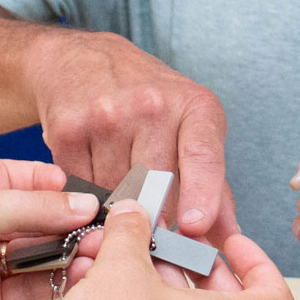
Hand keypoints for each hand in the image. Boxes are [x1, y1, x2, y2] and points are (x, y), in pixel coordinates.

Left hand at [0, 159, 103, 299]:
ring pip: (42, 252)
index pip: (23, 179)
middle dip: (70, 220)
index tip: (87, 191)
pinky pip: (37, 286)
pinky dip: (60, 279)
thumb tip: (81, 204)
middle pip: (38, 217)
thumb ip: (35, 207)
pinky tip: (80, 270)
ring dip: (71, 249)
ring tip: (98, 248)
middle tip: (102, 223)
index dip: (55, 185)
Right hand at [25, 28, 236, 242]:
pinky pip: (83, 187)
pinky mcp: (69, 130)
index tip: (195, 227)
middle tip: (151, 227)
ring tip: (119, 186)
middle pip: (156, 188)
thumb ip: (214, 186)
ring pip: (117, 194)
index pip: (202, 154)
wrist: (82, 58)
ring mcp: (106, 116)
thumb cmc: (147, 99)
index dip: (202, 194)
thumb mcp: (190, 126)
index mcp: (193, 106)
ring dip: (118, 205)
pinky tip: (94, 174)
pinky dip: (89, 193)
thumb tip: (230, 240)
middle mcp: (151, 105)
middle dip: (155, 217)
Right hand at [29, 200, 294, 299]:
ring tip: (119, 262)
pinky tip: (102, 290)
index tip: (229, 245)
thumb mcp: (121, 264)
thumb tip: (133, 215)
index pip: (275, 296)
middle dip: (189, 264)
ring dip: (157, 284)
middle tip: (164, 245)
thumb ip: (132, 229)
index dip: (256, 262)